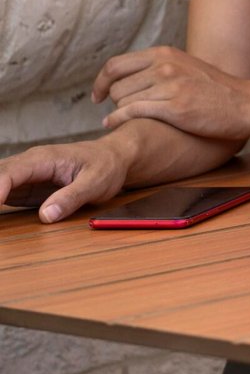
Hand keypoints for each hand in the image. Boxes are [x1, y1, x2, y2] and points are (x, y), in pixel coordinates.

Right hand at [0, 140, 130, 223]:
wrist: (114, 157)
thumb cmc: (106, 166)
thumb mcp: (96, 182)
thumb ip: (72, 197)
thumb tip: (46, 215)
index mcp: (44, 159)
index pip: (11, 172)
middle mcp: (29, 164)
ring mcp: (25, 175)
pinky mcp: (26, 187)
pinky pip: (3, 194)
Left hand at [94, 46, 249, 140]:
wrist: (245, 104)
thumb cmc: (216, 91)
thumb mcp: (185, 67)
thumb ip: (159, 67)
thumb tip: (128, 77)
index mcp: (165, 54)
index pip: (115, 64)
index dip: (100, 82)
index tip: (98, 95)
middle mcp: (165, 65)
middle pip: (115, 85)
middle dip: (112, 100)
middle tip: (119, 110)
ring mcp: (170, 85)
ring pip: (121, 100)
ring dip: (119, 112)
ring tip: (128, 119)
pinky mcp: (175, 107)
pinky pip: (132, 112)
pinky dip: (118, 120)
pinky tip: (115, 125)